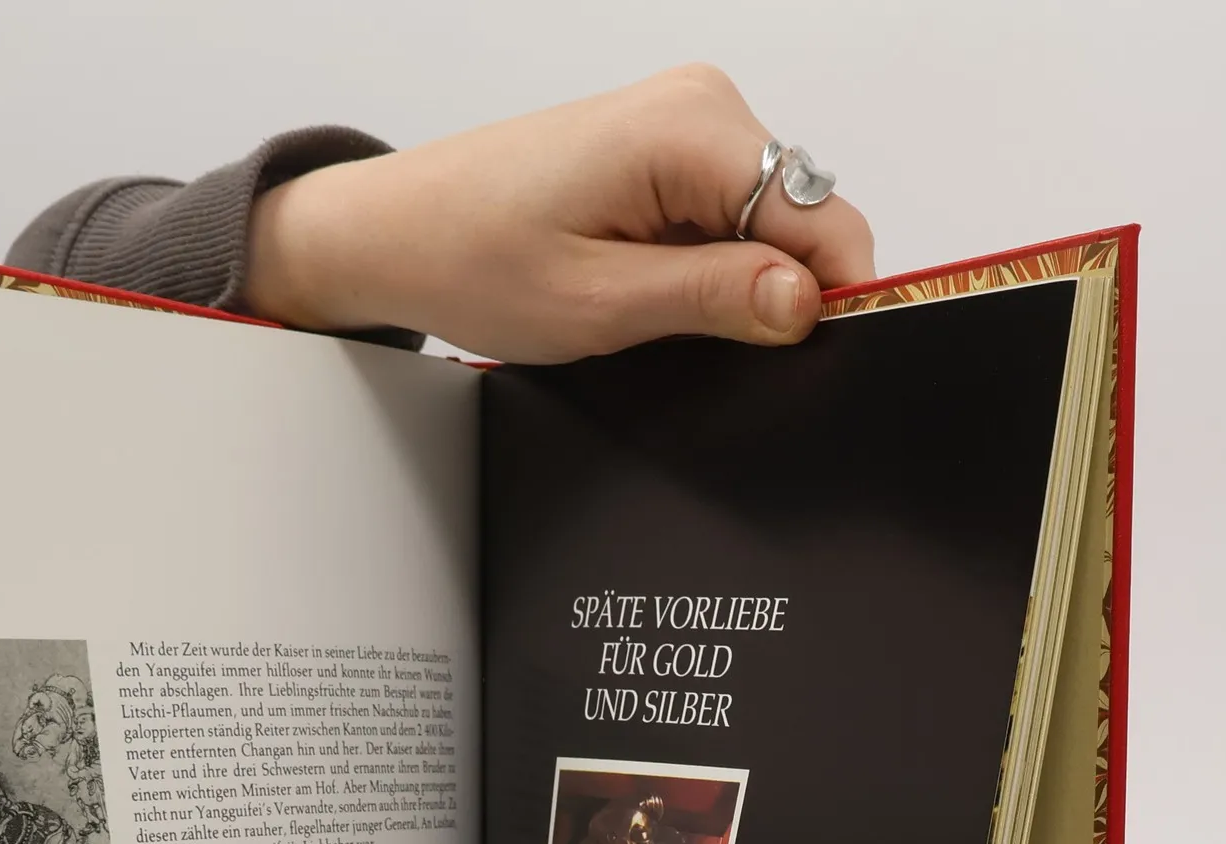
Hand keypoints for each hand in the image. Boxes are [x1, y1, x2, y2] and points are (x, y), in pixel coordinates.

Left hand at [245, 66, 874, 361]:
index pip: (824, 218)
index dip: (828, 298)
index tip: (802, 357)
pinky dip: (700, 262)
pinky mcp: (666, 145)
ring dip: (727, 280)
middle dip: (772, 290)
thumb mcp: (599, 305)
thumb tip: (808, 302)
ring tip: (644, 306)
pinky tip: (641, 285)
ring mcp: (685, 119)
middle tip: (689, 341)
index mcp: (690, 129)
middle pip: (802, 217)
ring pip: (766, 221)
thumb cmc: (470, 259)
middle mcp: (699, 104)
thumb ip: (714, 300)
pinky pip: (725, 214)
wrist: (397, 231)